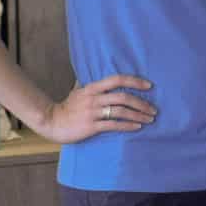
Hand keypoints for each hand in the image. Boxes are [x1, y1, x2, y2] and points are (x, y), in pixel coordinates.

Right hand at [37, 74, 156, 143]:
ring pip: (121, 111)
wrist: (51, 122)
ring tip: (149, 119)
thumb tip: (103, 77)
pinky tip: (137, 127)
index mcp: (93, 88)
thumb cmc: (67, 107)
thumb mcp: (79, 91)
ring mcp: (92, 112)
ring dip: (138, 115)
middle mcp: (94, 98)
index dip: (135, 81)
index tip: (149, 86)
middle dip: (142, 103)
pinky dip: (128, 125)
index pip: (117, 79)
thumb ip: (92, 86)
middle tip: (154, 109)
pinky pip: (113, 125)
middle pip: (123, 97)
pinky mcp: (91, 126)